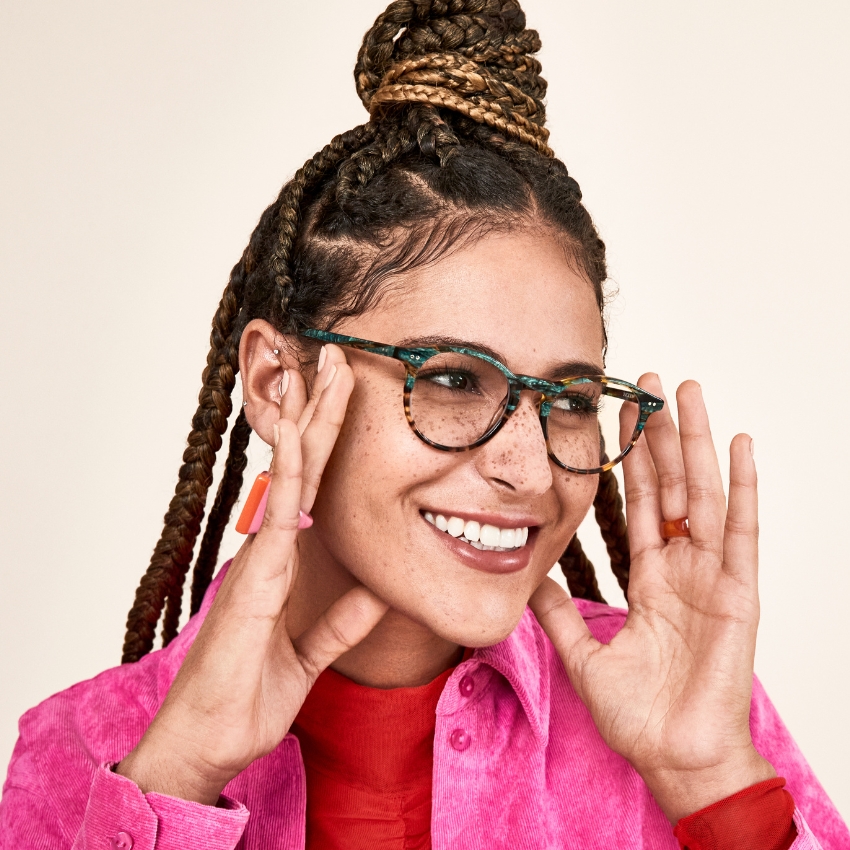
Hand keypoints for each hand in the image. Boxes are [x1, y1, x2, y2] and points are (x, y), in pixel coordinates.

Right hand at [117, 346, 387, 804]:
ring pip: (290, 473)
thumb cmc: (249, 696)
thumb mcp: (313, 652)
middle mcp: (270, 548)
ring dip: (305, 419)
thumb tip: (376, 591)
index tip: (343, 397)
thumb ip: (343, 620)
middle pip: (302, 465)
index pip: (313, 487)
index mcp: (283, 562)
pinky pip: (279, 514)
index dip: (327, 441)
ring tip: (319, 367)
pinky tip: (298, 431)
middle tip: (335, 357)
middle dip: (318, 410)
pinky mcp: (256, 577)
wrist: (212, 740)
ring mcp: (261, 557)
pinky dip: (290, 469)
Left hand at [530, 376, 774, 821]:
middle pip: (672, 486)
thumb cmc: (640, 715)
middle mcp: (683, 568)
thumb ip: (559, 615)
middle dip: (660, 435)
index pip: (641, 504)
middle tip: (650, 383)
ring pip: (704, 494)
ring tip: (688, 393)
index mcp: (651, 579)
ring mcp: (712, 576)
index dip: (633, 460)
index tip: (622, 417)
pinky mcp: (737, 593)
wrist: (673, 758)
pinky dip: (744, 487)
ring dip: (696, 442)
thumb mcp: (585, 653)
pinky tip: (739, 444)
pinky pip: (741, 532)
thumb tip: (530, 579)